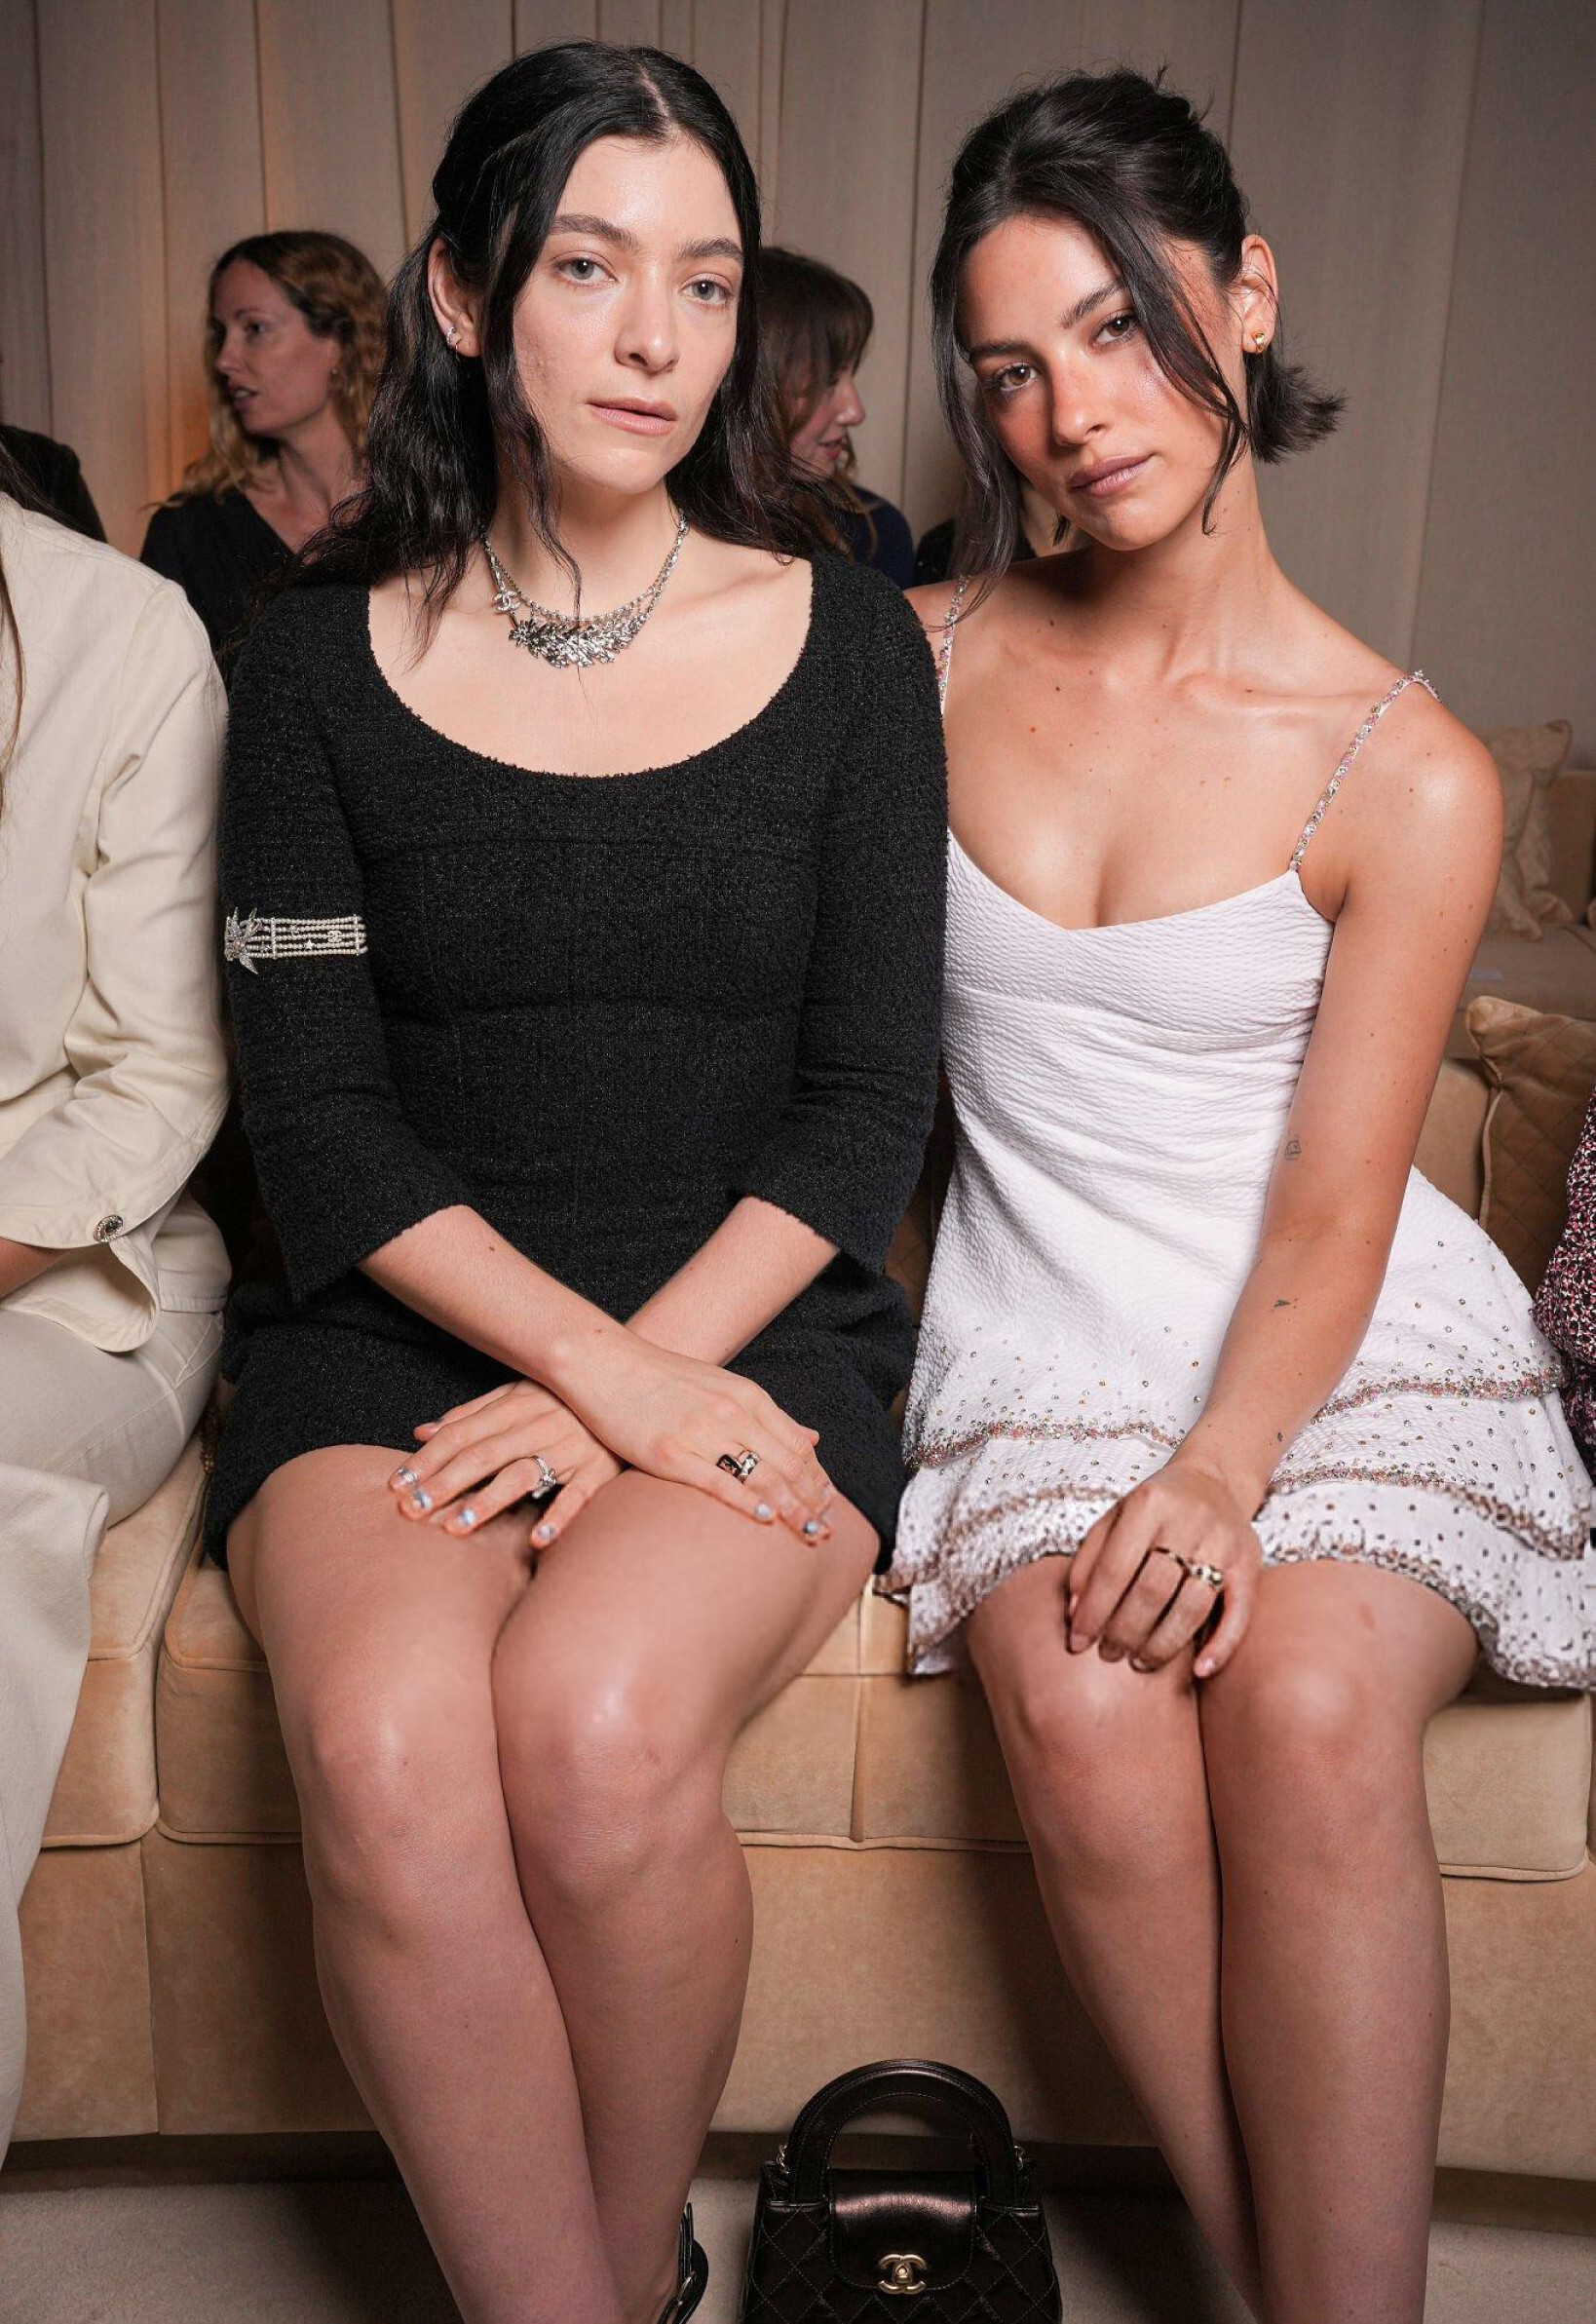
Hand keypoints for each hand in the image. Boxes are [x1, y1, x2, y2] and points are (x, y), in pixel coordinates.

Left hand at [388, 1379, 621, 1546]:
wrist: (637, 1391)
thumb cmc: (568, 1399)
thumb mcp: (519, 1395)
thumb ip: (472, 1414)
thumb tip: (421, 1431)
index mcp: (517, 1404)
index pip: (462, 1433)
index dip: (428, 1459)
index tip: (398, 1485)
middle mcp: (540, 1422)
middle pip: (483, 1454)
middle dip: (444, 1483)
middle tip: (413, 1511)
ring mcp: (573, 1445)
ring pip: (523, 1473)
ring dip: (488, 1500)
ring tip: (456, 1527)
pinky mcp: (602, 1468)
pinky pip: (580, 1494)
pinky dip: (560, 1515)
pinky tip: (538, 1540)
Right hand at [555, 1324, 834, 1542]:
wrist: (607, 1363)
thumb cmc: (664, 1379)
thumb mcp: (725, 1387)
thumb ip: (768, 1415)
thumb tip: (812, 1438)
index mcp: (748, 1397)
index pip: (798, 1446)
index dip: (819, 1480)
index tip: (832, 1507)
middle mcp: (731, 1413)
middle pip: (788, 1465)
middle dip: (813, 1501)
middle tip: (829, 1532)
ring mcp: (700, 1433)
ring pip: (761, 1476)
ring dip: (792, 1509)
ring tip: (811, 1534)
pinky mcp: (669, 1453)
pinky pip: (717, 1482)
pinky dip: (746, 1501)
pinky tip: (765, 1518)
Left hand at [1067, 1459, 1259, 1678]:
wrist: (1214, 1481)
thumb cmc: (1155, 1507)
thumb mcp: (1115, 1517)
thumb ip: (1090, 1559)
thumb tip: (1075, 1613)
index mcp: (1148, 1504)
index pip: (1115, 1568)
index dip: (1093, 1611)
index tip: (1077, 1642)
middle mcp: (1189, 1521)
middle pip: (1152, 1591)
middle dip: (1125, 1631)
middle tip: (1109, 1655)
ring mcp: (1223, 1544)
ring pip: (1192, 1606)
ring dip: (1163, 1644)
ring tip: (1140, 1663)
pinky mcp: (1250, 1565)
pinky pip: (1238, 1613)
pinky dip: (1221, 1645)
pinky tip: (1199, 1669)